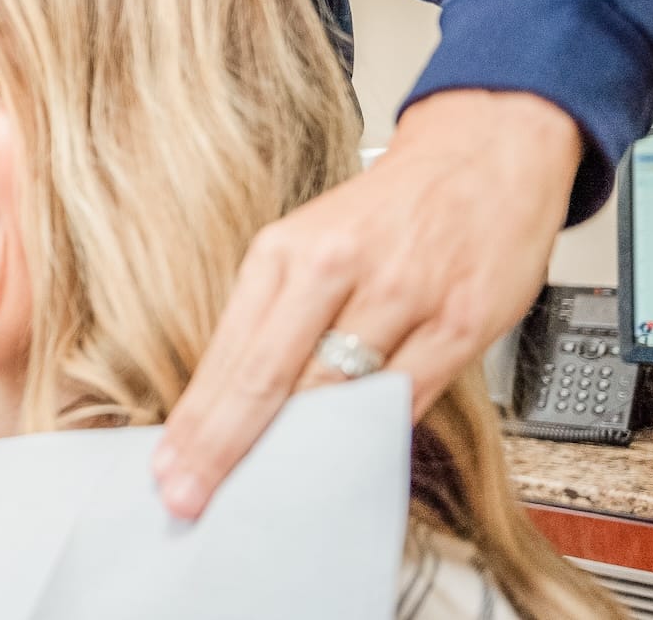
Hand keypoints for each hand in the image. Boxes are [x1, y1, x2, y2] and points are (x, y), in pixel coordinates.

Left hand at [153, 89, 580, 518]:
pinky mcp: (462, 322)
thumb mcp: (309, 242)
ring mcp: (404, 296)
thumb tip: (229, 400)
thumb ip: (274, 314)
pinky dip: (370, 438)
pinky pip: (405, 399)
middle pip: (269, 380)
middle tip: (190, 497)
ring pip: (337, 397)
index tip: (169, 469)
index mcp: (287, 249)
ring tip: (258, 497)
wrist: (483, 154)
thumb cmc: (385, 212)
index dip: (199, 422)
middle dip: (224, 449)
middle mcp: (339, 269)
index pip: (231, 354)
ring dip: (295, 457)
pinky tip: (340, 465)